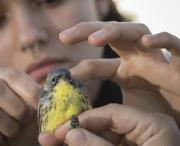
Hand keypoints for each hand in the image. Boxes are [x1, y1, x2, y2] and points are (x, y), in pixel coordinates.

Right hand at [0, 67, 39, 145]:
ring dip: (10, 127)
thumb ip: (37, 96)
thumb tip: (46, 91)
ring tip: (13, 131)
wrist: (8, 142)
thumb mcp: (31, 106)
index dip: (29, 90)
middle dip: (18, 109)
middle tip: (26, 120)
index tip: (40, 104)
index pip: (11, 74)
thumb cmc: (21, 121)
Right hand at [39, 104, 179, 145]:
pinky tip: (70, 143)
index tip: (63, 128)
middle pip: (103, 122)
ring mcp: (135, 137)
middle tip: (54, 134)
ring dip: (79, 137)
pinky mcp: (127, 144)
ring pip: (100, 132)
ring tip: (54, 140)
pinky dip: (88, 143)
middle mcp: (144, 126)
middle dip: (78, 129)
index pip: (112, 112)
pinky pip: (104, 140)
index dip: (85, 119)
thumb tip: (71, 134)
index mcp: (153, 124)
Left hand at [59, 21, 179, 123]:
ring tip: (94, 40)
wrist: (178, 126)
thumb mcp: (121, 112)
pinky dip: (163, 40)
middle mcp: (136, 60)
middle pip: (111, 36)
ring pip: (136, 32)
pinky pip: (175, 46)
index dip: (78, 69)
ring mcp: (156, 59)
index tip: (61, 77)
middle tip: (64, 37)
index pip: (95, 65)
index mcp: (123, 71)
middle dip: (88, 32)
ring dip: (115, 31)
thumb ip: (100, 111)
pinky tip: (147, 41)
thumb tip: (74, 115)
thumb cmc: (152, 116)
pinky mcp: (179, 65)